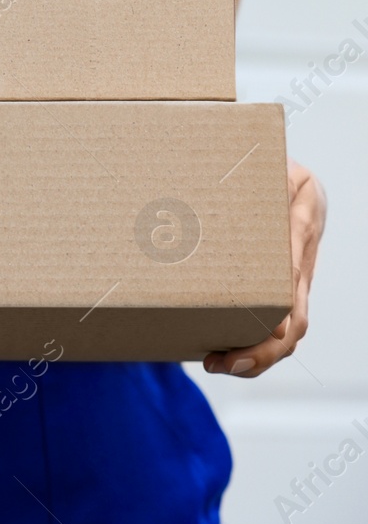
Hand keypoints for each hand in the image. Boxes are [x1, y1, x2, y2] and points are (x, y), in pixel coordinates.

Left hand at [205, 159, 325, 376]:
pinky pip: (276, 320)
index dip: (279, 307)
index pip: (294, 272)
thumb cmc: (262, 160)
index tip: (264, 331)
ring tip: (221, 364)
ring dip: (260, 353)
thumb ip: (257, 176)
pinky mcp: (280, 282)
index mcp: (301, 219)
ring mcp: (294, 271)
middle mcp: (301, 252)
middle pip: (296, 315)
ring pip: (290, 327)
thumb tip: (229, 182)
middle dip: (265, 347)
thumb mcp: (264, 159)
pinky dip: (255, 342)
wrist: (276, 164)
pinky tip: (225, 353)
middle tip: (227, 361)